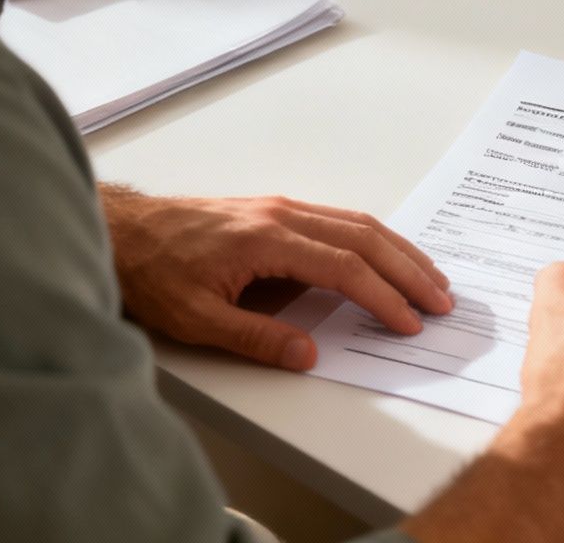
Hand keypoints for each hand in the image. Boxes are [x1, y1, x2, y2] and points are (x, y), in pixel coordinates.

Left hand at [99, 185, 451, 368]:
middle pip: (364, 238)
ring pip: (356, 222)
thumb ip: (256, 338)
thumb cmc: (152, 272)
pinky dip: (372, 238)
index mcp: (267, 240)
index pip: (345, 269)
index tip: (410, 322)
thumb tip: (309, 355)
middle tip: (442, 299)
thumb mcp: (197, 319)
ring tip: (430, 277)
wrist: (120, 231)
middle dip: (408, 270)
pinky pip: (337, 218)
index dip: (383, 297)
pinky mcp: (273, 210)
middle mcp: (281, 215)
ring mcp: (279, 207)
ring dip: (398, 250)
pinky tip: (385, 254)